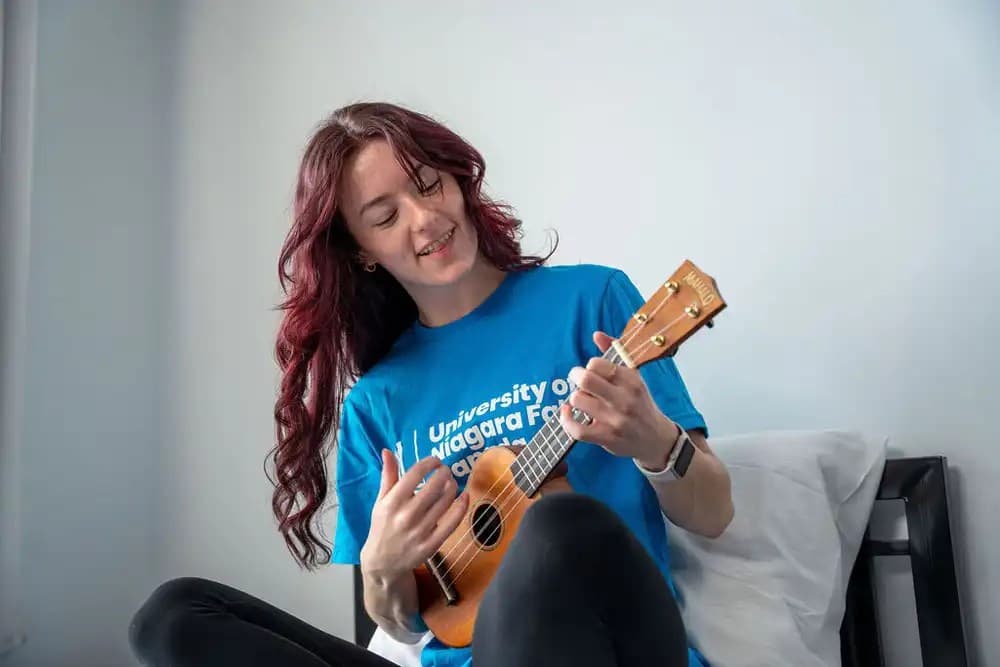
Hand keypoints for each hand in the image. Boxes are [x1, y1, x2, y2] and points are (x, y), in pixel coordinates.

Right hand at [360, 451, 468, 582]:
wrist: (383, 563)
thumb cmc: (382, 527)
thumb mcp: (380, 501)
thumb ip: (387, 476)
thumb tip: (388, 451)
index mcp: (392, 502)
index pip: (415, 474)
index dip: (429, 463)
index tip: (435, 460)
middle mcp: (406, 516)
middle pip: (434, 486)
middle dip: (444, 473)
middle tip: (446, 470)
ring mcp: (420, 531)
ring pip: (445, 502)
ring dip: (453, 487)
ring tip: (452, 482)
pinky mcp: (431, 544)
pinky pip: (452, 523)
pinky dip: (461, 507)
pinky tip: (464, 497)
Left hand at [559, 331, 680, 470]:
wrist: (655, 439)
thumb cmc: (641, 405)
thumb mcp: (634, 377)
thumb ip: (615, 353)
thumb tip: (597, 334)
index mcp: (631, 381)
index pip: (598, 364)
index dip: (589, 366)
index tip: (592, 371)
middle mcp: (624, 399)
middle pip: (586, 380)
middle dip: (576, 376)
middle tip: (578, 380)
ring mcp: (615, 420)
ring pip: (578, 400)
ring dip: (575, 398)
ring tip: (582, 400)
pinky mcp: (606, 437)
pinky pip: (576, 429)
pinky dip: (566, 420)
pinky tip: (567, 413)